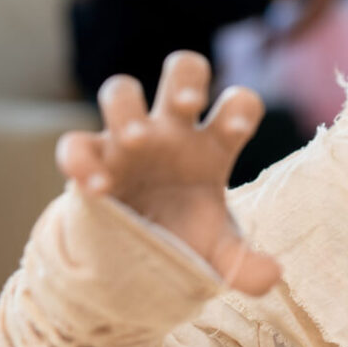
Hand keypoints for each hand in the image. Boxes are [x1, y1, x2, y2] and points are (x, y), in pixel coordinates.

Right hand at [56, 51, 281, 294]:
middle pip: (182, 70)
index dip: (240, 106)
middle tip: (188, 104)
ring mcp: (128, 140)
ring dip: (127, 108)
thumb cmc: (185, 235)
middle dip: (186, 78)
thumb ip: (244, 264)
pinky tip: (98, 188)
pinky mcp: (92, 160)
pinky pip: (76, 144)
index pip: (238, 103)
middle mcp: (173, 131)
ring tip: (137, 140)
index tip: (238, 130)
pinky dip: (81, 160)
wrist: (136, 257)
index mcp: (213, 143)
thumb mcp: (217, 253)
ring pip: (120, 90)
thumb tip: (272, 276)